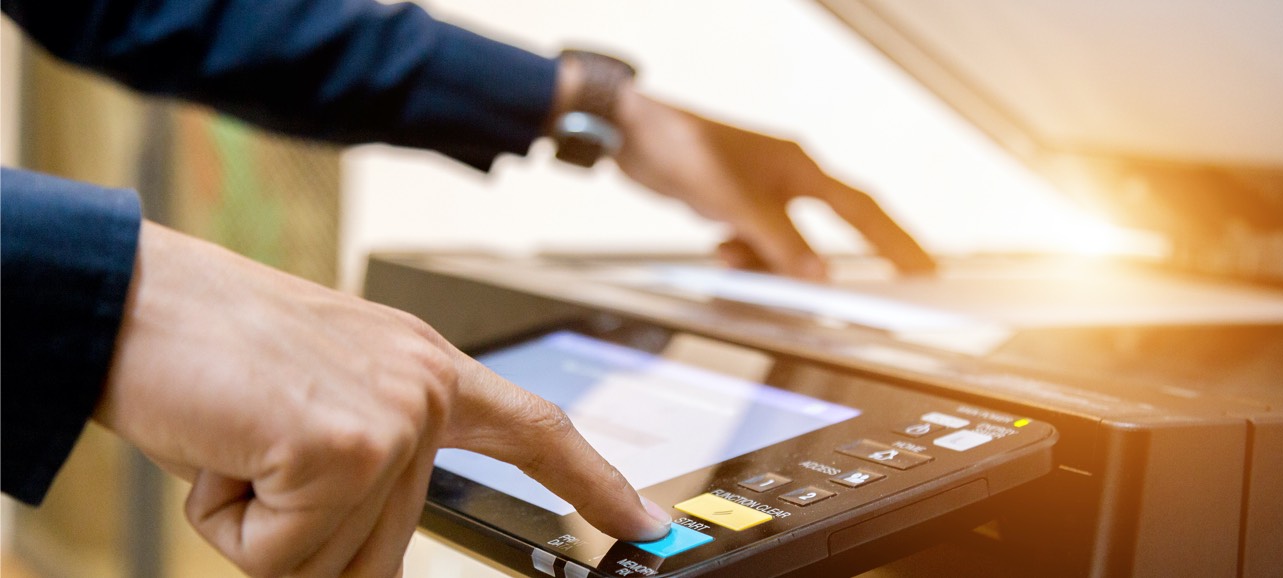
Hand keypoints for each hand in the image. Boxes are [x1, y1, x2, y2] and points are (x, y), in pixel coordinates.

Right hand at [96, 222, 670, 577]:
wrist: (133, 301)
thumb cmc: (214, 351)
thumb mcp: (320, 403)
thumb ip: (375, 461)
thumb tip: (376, 555)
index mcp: (427, 369)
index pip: (536, 429)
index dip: (593, 483)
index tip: (642, 525)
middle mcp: (424, 388)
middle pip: (389, 548)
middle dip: (307, 536)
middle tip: (257, 458)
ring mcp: (393, 416)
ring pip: (332, 562)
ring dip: (266, 530)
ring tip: (239, 444)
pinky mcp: (343, 446)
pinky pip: (281, 557)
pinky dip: (231, 524)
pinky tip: (221, 451)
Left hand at [612, 91, 935, 279]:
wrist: (632, 134)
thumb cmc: (683, 148)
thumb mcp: (735, 205)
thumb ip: (780, 244)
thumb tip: (820, 279)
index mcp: (800, 169)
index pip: (862, 211)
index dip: (896, 241)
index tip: (924, 268)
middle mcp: (788, 178)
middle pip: (830, 230)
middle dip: (831, 264)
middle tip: (863, 294)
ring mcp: (762, 191)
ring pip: (783, 243)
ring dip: (766, 260)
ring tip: (735, 256)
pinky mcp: (736, 203)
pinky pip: (755, 241)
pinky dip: (743, 253)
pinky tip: (722, 248)